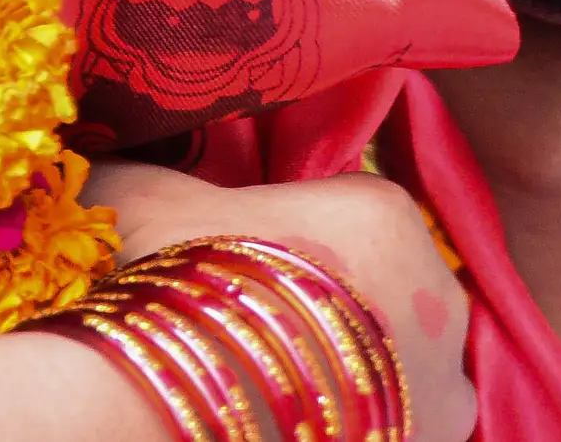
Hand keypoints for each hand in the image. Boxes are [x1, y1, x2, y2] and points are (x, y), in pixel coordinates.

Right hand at [86, 161, 477, 441]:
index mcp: (387, 211)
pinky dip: (366, 423)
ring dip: (363, 375)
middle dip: (341, 311)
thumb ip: (152, 166)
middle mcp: (438, 292)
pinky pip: (405, 427)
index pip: (356, 214)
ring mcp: (447, 383)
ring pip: (409, 369)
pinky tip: (304, 423)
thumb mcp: (145, 195)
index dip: (297, 244)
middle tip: (268, 336)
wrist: (168, 411)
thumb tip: (113, 146)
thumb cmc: (171, 289)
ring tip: (285, 386)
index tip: (253, 270)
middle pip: (390, 292)